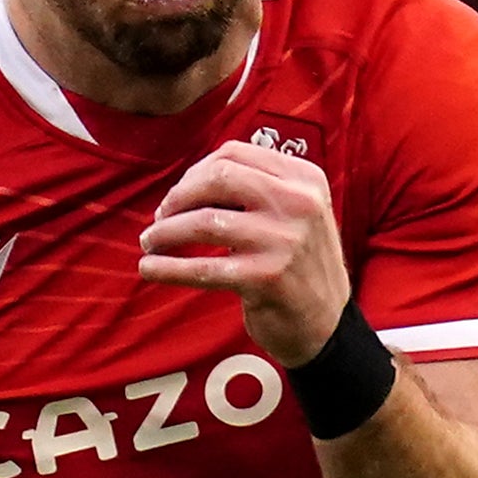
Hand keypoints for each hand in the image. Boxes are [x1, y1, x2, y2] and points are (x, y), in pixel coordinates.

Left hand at [138, 140, 350, 362]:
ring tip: (151, 242)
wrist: (327, 323)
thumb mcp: (295, 213)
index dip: (195, 171)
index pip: (234, 154)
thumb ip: (254, 188)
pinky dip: (168, 268)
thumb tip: (187, 183)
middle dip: (178, 196)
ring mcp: (284, 241)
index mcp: (304, 179)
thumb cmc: (298, 264)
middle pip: (218, 178)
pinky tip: (149, 268)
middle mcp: (299, 204)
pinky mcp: (266, 278)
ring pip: (204, 222)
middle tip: (160, 216)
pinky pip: (202, 268)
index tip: (179, 194)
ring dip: (165, 232)